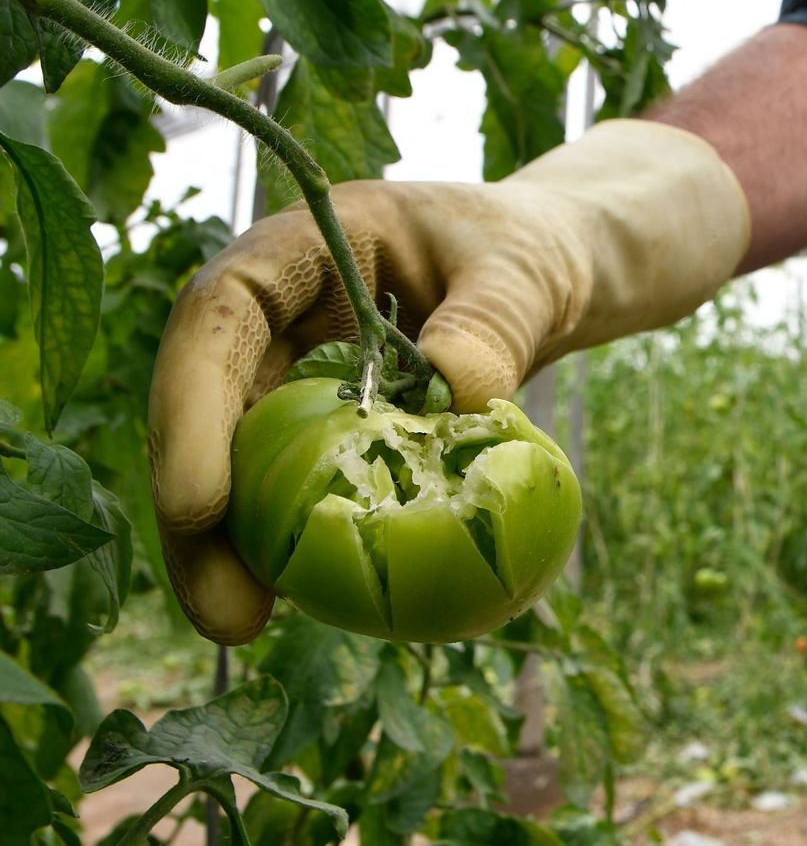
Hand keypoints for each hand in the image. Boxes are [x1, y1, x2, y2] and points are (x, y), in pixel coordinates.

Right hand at [148, 120, 748, 643]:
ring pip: (239, 459)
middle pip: (206, 404)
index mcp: (304, 246)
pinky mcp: (325, 426)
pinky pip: (297, 482)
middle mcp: (279, 312)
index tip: (200, 503)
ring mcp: (294, 372)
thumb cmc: (528, 250)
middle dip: (199, 512)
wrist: (548, 271)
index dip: (193, 404)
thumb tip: (458, 390)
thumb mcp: (523, 270)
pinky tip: (306, 601)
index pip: (221, 312)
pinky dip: (298, 538)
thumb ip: (494, 318)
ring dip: (235, 543)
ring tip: (244, 625)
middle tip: (224, 611)